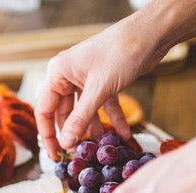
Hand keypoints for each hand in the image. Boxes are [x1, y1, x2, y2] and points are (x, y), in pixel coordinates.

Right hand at [35, 16, 169, 160]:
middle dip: (73, 134)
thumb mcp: (98, 90)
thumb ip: (81, 118)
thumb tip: (66, 143)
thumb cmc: (120, 53)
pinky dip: (112, 120)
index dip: (48, 135)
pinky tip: (122, 135)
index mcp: (57, 74)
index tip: (56, 155)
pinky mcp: (103, 82)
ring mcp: (85, 79)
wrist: (150, 33)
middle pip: (64, 113)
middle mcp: (67, 76)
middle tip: (80, 155)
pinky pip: (103, 106)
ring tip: (102, 149)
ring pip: (84, 112)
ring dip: (94, 130)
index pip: (44, 110)